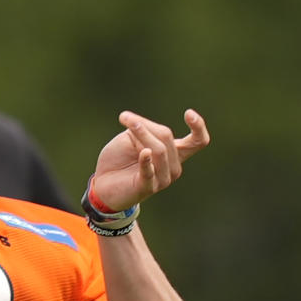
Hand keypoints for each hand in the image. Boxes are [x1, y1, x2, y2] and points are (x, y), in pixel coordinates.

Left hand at [91, 109, 209, 210]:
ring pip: (159, 150)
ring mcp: (163, 179)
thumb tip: (141, 124)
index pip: (198, 142)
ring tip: (126, 123)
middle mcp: (174, 167)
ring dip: (141, 134)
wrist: (102, 183)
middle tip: (124, 117)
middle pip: (166, 137)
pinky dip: (146, 161)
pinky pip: (150, 172)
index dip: (199, 127)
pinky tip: (144, 153)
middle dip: (145, 125)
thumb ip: (143, 129)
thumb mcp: (131, 138)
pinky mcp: (147, 187)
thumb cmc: (120, 159)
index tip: (188, 113)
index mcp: (175, 153)